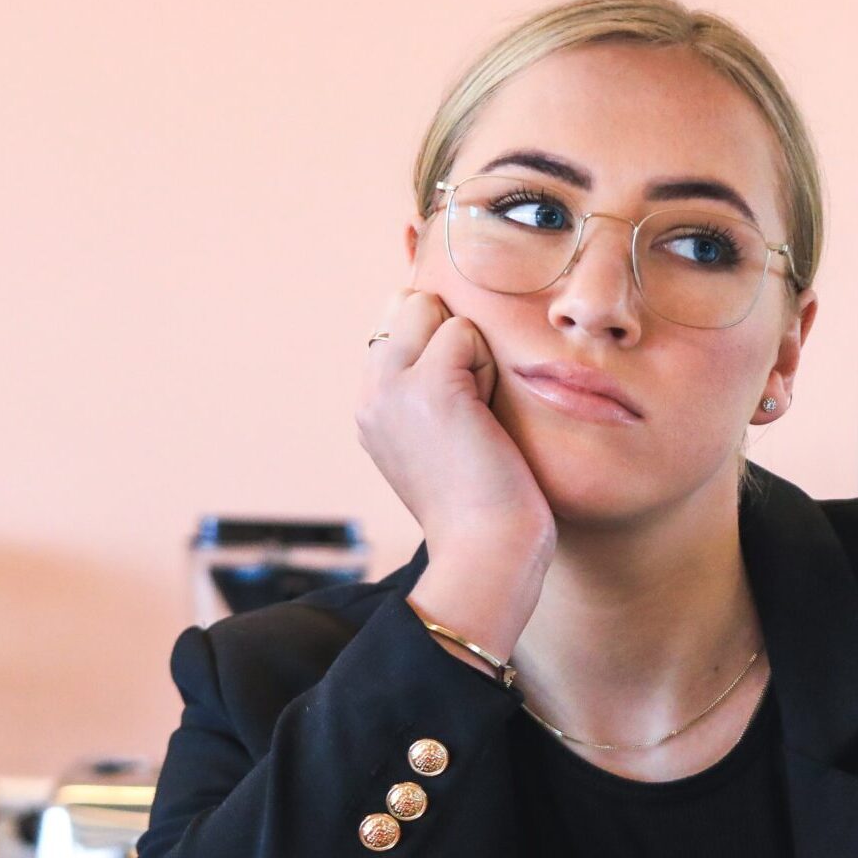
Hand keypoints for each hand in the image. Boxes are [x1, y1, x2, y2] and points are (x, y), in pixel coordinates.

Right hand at [356, 289, 554, 652]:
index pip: (396, 322)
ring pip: (433, 309)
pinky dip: (487, 366)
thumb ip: (430, 389)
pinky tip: (484, 418)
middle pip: (409, 303)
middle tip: (471, 407)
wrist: (485, 553)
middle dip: (452, 337)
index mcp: (370, 407)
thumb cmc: (483, 506)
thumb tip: (456, 334)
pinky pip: (463, 331)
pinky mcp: (427, 385)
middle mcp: (370, 393)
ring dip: (472, 352)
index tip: (460, 406)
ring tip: (477, 414)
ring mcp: (391, 387)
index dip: (440, 342)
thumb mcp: (440, 440)